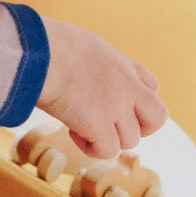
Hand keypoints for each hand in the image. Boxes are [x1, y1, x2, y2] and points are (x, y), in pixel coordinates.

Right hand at [37, 18, 167, 159]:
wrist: (37, 52)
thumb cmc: (46, 45)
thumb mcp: (83, 47)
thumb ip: (96, 66)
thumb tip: (86, 84)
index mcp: (121, 63)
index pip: (151, 86)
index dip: (136, 101)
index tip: (113, 103)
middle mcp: (126, 85)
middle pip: (157, 117)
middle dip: (141, 128)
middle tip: (112, 126)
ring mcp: (116, 106)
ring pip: (130, 140)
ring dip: (106, 138)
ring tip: (78, 124)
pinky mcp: (100, 125)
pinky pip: (108, 151)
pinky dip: (90, 147)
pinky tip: (71, 131)